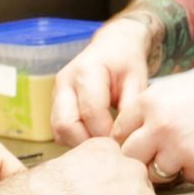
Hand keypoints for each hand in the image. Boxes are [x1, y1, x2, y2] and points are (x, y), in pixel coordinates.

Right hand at [50, 18, 154, 145]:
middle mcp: (64, 82)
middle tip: (111, 150)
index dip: (107, 134)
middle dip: (88, 143)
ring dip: (80, 143)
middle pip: (65, 126)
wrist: (114, 44)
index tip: (124, 145)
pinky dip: (75, 139)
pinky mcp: (56, 103)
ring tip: (105, 145)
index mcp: (86, 71)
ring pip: (59, 131)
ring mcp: (56, 93)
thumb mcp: (137, 80)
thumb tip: (125, 139)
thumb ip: (130, 108)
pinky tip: (96, 138)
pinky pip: (60, 130)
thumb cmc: (127, 61)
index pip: (91, 113)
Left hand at [114, 65, 193, 183]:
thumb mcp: (171, 90)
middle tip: (157, 153)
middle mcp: (160, 126)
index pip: (118, 133)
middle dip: (141, 159)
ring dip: (168, 167)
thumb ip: (146, 111)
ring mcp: (179, 148)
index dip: (127, 140)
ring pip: (156, 173)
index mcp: (149, 103)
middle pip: (130, 157)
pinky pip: (186, 178)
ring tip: (188, 148)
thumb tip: (124, 136)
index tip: (136, 144)